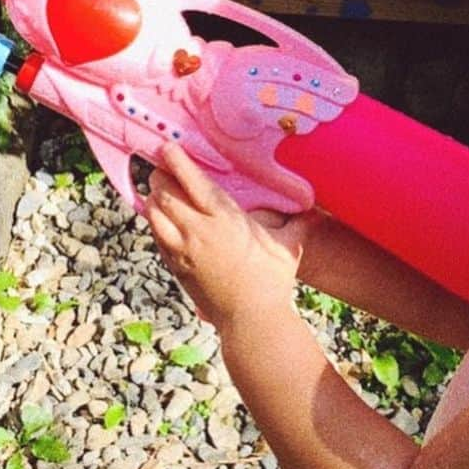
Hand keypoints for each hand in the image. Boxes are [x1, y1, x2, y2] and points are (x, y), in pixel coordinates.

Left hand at [145, 142, 308, 328]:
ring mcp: (182, 251)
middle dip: (161, 176)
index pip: (193, 183)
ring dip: (154, 198)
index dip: (177, 162)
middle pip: (164, 194)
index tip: (168, 147)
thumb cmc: (273, 282)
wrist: (251, 321)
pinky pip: (157, 237)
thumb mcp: (289, 248)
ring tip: (159, 189)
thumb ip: (298, 223)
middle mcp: (198, 232)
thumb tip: (314, 209)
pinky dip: (156, 223)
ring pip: (153, 214)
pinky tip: (163, 219)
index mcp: (224, 220)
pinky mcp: (176, 267)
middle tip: (164, 166)